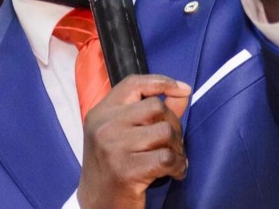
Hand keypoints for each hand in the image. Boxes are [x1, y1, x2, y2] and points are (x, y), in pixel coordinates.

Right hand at [77, 74, 190, 208]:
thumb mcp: (123, 133)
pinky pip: (166, 158)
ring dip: (177, 147)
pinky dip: (178, 165)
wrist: (96, 206)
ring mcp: (114, 147)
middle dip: (174, 124)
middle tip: (173, 142)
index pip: (133, 83)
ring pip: (165, 131)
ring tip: (173, 158)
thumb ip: (151, 111)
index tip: (182, 89)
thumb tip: (182, 92)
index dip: (161, 81)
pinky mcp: (126, 170)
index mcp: (101, 112)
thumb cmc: (112, 165)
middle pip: (155, 106)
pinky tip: (174, 172)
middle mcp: (105, 125)